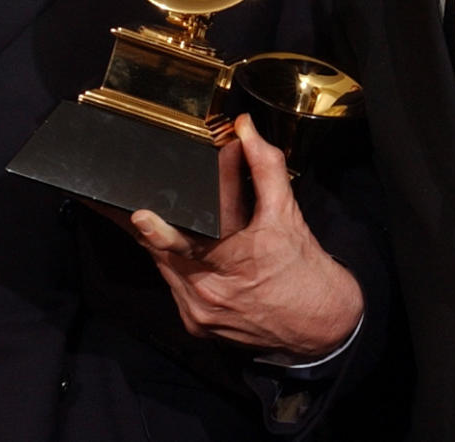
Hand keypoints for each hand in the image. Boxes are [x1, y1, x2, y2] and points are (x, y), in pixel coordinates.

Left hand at [130, 113, 362, 357]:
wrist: (321, 326)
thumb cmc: (303, 268)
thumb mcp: (285, 212)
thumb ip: (264, 165)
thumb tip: (246, 127)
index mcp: (229, 266)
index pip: (181, 246)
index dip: (158, 230)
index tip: (140, 215)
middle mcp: (206, 295)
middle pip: (161, 252)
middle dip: (152, 224)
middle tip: (133, 199)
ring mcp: (198, 314)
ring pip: (163, 267)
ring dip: (161, 243)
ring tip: (163, 220)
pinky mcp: (196, 325)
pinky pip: (174, 285)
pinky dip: (175, 264)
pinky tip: (183, 249)